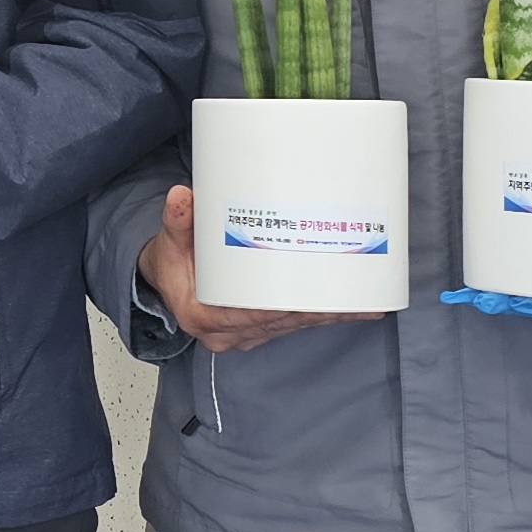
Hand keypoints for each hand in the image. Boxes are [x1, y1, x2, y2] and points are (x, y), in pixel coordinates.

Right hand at [138, 185, 359, 352]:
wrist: (169, 279)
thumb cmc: (172, 262)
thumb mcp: (169, 240)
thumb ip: (177, 220)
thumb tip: (181, 197)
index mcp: (204, 317)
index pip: (247, 317)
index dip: (278, 310)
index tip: (304, 299)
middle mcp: (229, 332)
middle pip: (280, 322)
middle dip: (315, 310)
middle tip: (348, 295)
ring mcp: (248, 333)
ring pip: (293, 326)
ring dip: (327, 315)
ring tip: (362, 302)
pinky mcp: (262, 328)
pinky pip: (296, 324)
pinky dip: (324, 316)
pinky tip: (355, 310)